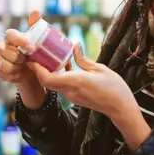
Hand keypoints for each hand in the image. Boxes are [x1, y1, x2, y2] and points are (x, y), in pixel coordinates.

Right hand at [0, 11, 46, 108]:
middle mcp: (1, 46)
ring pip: (3, 64)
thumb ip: (35, 26)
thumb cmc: (33, 54)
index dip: (20, 41)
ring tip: (23, 67)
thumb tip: (34, 11)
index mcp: (11, 37)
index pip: (10, 34)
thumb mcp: (37, 41)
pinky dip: (12, 76)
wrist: (30, 72)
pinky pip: (1, 74)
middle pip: (5, 51)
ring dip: (16, 68)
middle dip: (18, 57)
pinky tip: (18, 74)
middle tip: (27, 60)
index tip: (32, 48)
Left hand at [28, 44, 150, 148]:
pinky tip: (64, 64)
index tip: (33, 57)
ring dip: (48, 71)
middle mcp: (70, 90)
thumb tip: (74, 45)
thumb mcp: (100, 69)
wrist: (120, 108)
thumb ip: (83, 59)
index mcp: (75, 81)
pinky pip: (61, 85)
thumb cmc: (114, 88)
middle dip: (39, 68)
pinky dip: (58, 75)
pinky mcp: (74, 97)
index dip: (37, 69)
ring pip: (53, 83)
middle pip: (46, 81)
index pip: (47, 78)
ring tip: (49, 55)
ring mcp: (71, 96)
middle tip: (38, 53)